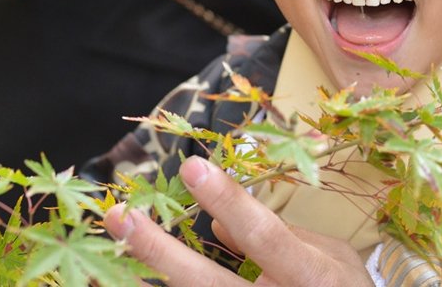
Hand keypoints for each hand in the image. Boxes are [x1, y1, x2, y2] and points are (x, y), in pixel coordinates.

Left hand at [104, 156, 374, 286]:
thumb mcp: (332, 258)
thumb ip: (284, 235)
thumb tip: (220, 223)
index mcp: (310, 278)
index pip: (263, 234)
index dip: (227, 201)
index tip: (191, 166)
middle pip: (206, 284)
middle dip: (159, 249)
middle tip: (121, 215)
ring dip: (146, 278)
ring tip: (109, 251)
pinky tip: (129, 278)